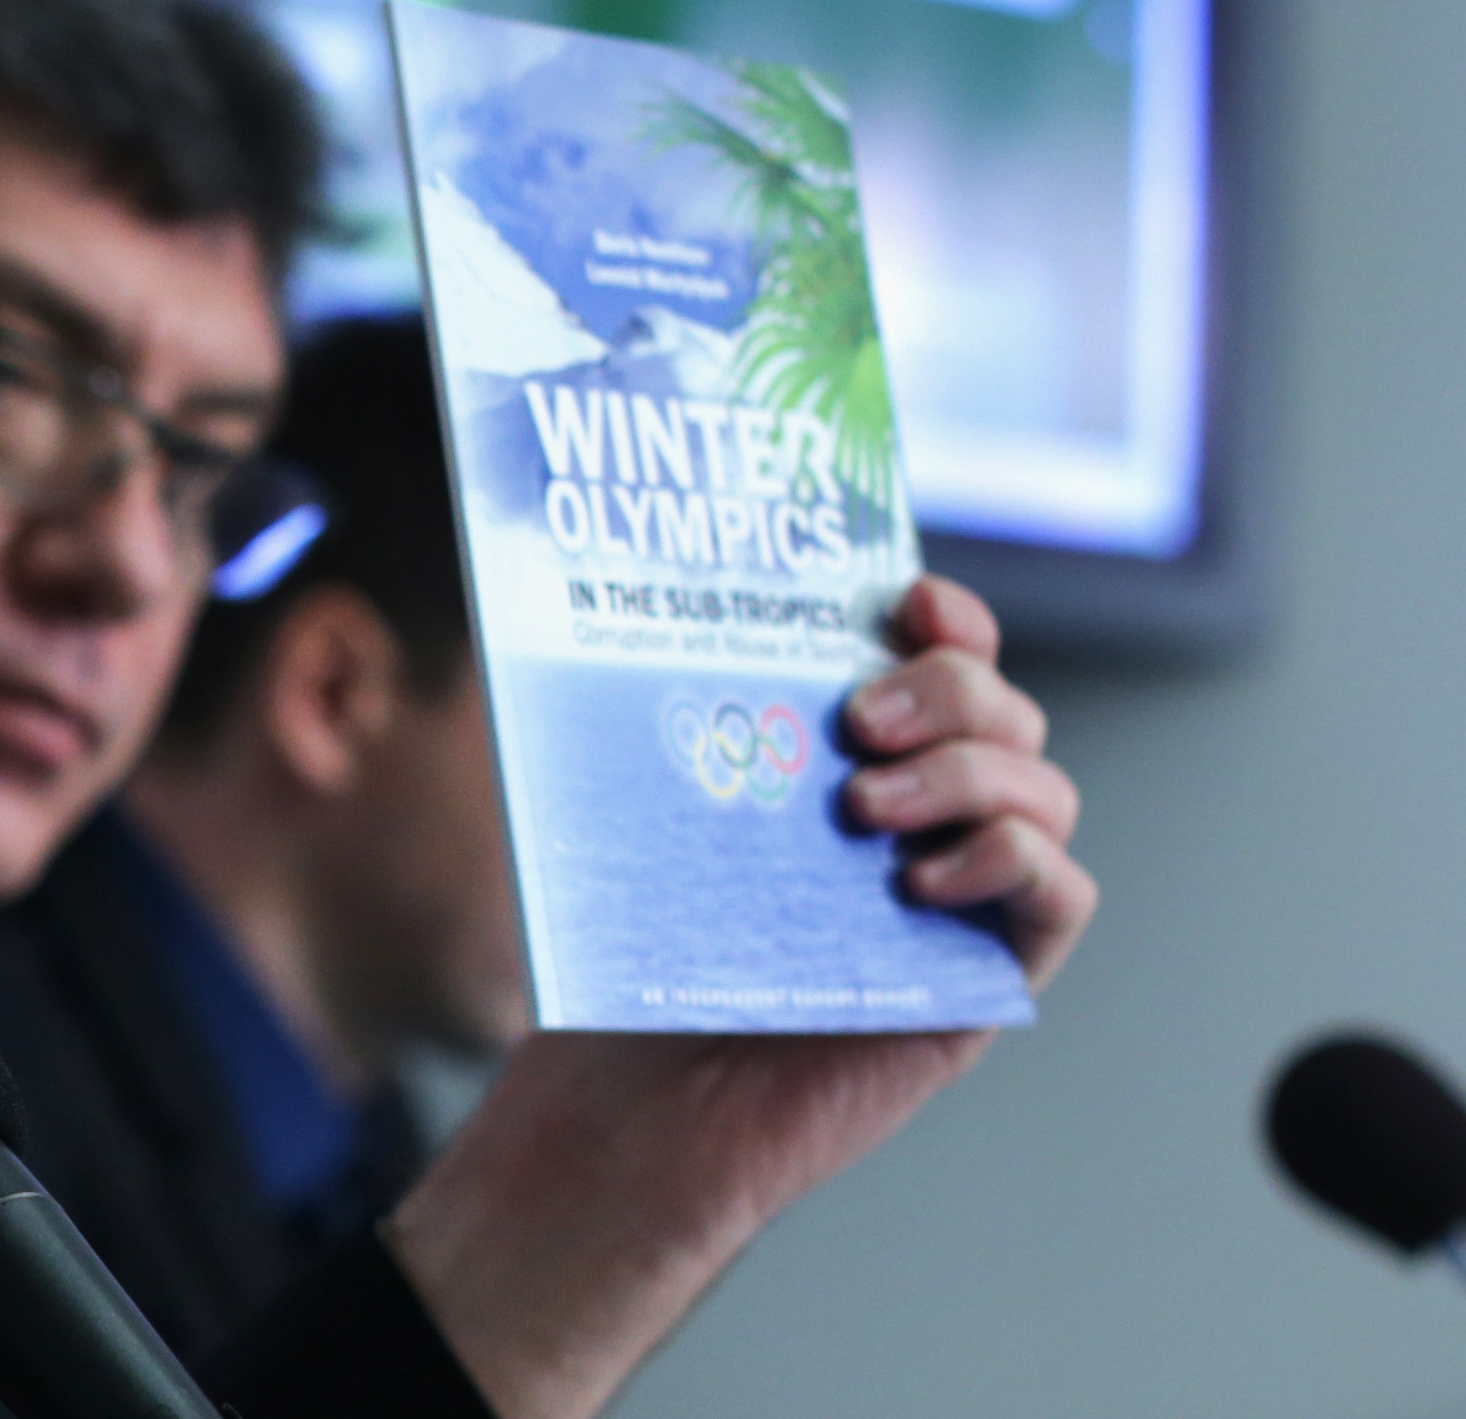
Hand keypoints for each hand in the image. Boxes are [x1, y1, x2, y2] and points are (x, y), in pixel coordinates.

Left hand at [381, 575, 1095, 1418]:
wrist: (646, 1103)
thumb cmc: (647, 957)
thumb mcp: (653, 818)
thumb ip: (682, 726)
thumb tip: (638, 614)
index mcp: (855, 760)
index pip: (942, 656)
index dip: (947, 616)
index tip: (907, 598)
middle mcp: (926, 815)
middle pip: (1005, 710)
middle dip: (952, 690)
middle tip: (859, 719)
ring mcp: (969, 892)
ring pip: (1043, 786)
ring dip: (970, 774)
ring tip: (866, 811)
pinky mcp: (991, 974)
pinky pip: (1063, 891)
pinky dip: (1011, 862)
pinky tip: (922, 884)